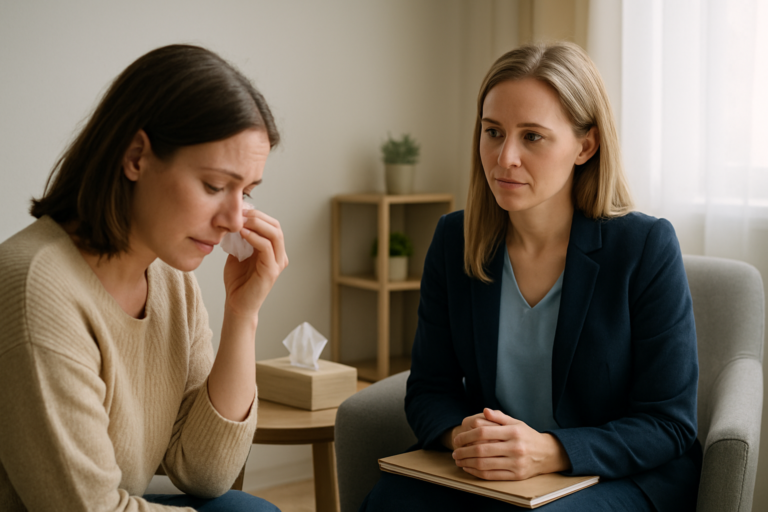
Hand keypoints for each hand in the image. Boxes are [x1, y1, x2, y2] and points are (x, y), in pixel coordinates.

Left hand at [223, 209, 287, 318]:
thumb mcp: (238, 254)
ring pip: (274, 235)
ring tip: (241, 220)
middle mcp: (280, 256)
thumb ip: (241, 239)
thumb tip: (236, 220)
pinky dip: (255, 237)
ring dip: (257, 224)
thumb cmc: (238, 281)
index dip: (257, 215)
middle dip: (258, 216)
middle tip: (241, 212)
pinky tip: (242, 233)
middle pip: (276, 227)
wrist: (236, 304)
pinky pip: (266, 248)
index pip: (272, 225)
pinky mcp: (272, 271)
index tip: (240, 209)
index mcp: (274, 251)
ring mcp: (278, 263)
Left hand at [451, 408, 570, 480]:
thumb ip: (499, 417)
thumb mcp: (516, 422)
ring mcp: (516, 463)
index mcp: (513, 432)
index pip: (483, 432)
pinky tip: (469, 468)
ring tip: (458, 460)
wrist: (547, 454)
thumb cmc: (527, 436)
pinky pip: (491, 475)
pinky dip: (476, 473)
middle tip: (454, 451)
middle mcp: (515, 447)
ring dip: (467, 463)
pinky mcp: (516, 475)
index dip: (466, 435)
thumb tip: (484, 410)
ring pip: (484, 464)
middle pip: (481, 449)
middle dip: (464, 451)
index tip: (457, 438)